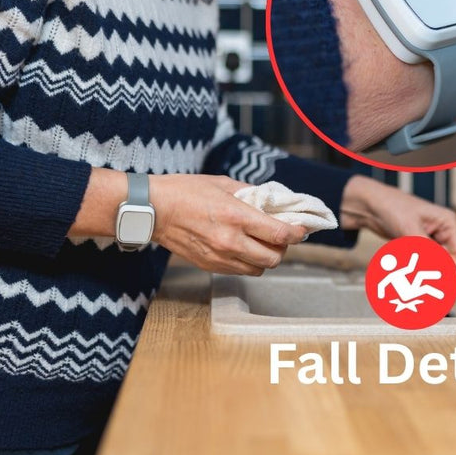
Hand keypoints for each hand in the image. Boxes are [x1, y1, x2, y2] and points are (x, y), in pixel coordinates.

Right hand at [149, 174, 306, 274]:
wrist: (154, 210)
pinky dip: (249, 262)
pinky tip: (244, 248)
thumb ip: (250, 194)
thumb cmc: (185, 191)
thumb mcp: (222, 184)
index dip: (296, 233)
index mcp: (236, 216)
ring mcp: (220, 257)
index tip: (301, 228)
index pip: (279, 234)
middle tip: (282, 236)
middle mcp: (230, 241)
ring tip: (263, 243)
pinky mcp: (210, 266)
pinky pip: (240, 271)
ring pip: (259, 269)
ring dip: (267, 257)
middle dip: (284, 248)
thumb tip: (271, 202)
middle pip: (274, 258)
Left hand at [339, 175, 455, 262]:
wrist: (369, 205)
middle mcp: (442, 231)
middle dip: (430, 267)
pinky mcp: (417, 245)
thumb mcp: (410, 229)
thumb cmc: (391, 206)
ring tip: (400, 257)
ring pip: (432, 263)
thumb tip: (440, 270)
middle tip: (413, 270)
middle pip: (446, 260)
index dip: (449, 266)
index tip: (433, 274)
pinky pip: (420, 262)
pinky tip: (397, 255)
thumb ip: (427, 251)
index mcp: (447, 222)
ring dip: (418, 266)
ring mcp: (430, 239)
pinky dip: (410, 264)